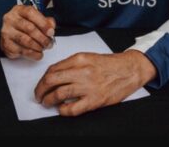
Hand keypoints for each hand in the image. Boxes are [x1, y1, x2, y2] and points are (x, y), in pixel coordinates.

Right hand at [0, 5, 55, 60]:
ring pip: (26, 41)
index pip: (31, 13)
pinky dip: (32, 54)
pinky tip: (37, 53)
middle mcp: (11, 19)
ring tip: (43, 48)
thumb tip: (51, 29)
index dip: (43, 23)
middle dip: (43, 38)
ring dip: (38, 47)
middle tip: (49, 43)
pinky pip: (21, 51)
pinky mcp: (6, 44)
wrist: (10, 31)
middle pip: (29, 28)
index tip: (51, 32)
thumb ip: (46, 21)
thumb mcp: (35, 18)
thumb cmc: (25, 24)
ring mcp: (7, 32)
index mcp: (19, 10)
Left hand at [34, 50, 156, 116]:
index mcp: (79, 59)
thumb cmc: (110, 64)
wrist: (130, 70)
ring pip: (59, 94)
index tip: (41, 84)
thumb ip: (72, 65)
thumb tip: (55, 76)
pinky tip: (62, 109)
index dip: (43, 79)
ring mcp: (88, 86)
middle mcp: (82, 71)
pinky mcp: (95, 100)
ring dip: (48, 100)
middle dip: (40, 89)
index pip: (53, 69)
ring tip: (46, 103)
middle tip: (39, 95)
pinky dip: (63, 110)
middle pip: (51, 80)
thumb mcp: (89, 57)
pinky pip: (72, 108)